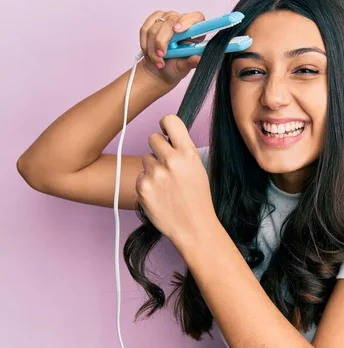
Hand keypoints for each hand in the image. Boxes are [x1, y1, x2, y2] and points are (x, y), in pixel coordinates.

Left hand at [135, 114, 214, 248]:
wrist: (193, 226)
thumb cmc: (198, 198)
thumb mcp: (198, 168)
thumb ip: (183, 151)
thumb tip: (168, 137)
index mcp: (188, 152)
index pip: (169, 120)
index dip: (165, 125)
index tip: (166, 133)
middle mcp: (171, 160)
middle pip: (153, 138)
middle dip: (158, 149)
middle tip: (167, 165)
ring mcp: (155, 173)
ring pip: (145, 158)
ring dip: (153, 168)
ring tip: (166, 185)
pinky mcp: (142, 187)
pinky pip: (140, 176)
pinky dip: (147, 184)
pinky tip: (159, 195)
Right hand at [139, 10, 206, 87]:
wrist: (160, 69)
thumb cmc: (175, 66)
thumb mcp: (184, 67)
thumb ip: (191, 62)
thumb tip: (198, 59)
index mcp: (195, 31)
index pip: (196, 17)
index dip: (186, 21)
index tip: (177, 30)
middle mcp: (182, 21)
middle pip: (171, 20)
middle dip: (162, 40)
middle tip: (161, 55)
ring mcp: (167, 18)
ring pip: (155, 28)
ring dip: (153, 47)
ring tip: (157, 59)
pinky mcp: (153, 20)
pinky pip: (145, 30)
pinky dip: (145, 44)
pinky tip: (150, 53)